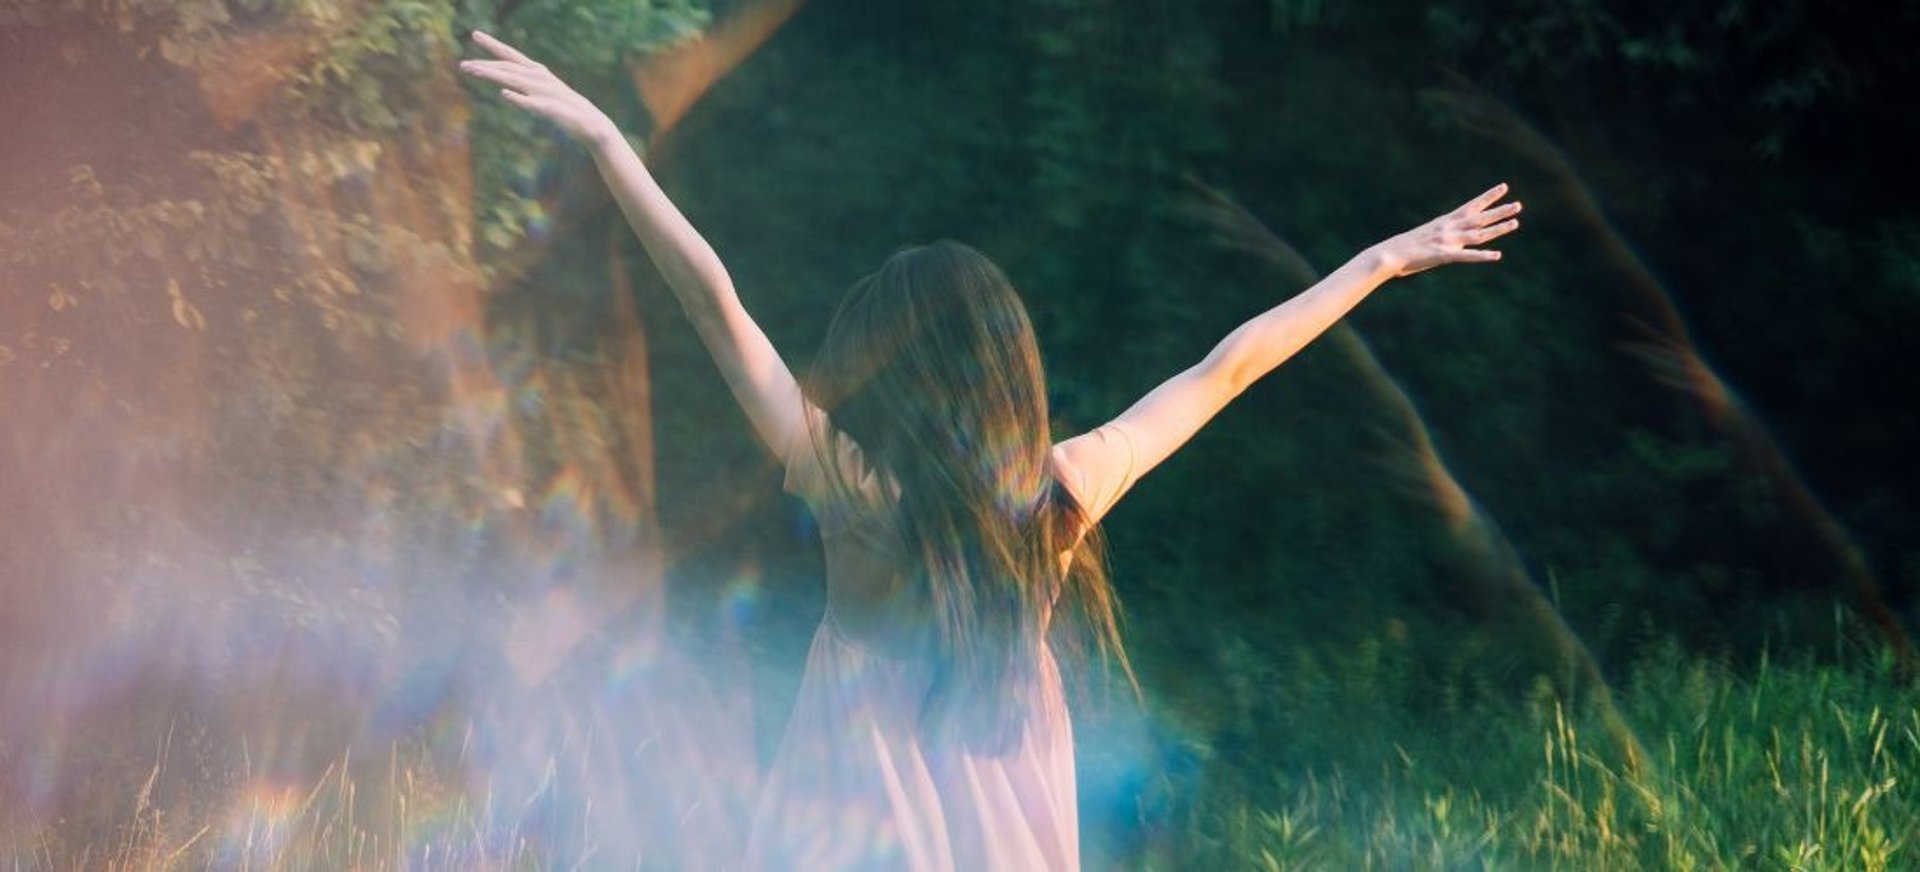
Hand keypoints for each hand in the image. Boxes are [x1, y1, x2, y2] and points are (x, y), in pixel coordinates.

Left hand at [459, 31, 619, 148]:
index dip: (493, 45)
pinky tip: (505, 95)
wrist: (592, 124)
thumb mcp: (542, 96)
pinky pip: (533, 104)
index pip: (511, 56)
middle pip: (508, 68)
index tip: (474, 34)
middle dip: (485, 65)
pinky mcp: (552, 109)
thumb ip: (524, 90)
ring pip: (515, 81)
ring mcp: (545, 93)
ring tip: (475, 72)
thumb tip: (504, 90)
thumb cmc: (565, 110)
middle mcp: (540, 78)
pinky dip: (520, 99)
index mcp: (537, 73)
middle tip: (462, 65)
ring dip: (494, 76)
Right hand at [1372, 183, 1521, 277]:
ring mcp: (1447, 241)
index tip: (1504, 188)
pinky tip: (1497, 255)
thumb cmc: (1405, 246)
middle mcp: (1449, 228)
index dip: (1488, 197)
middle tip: (1518, 205)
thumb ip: (1441, 234)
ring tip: (1515, 223)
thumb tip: (1449, 234)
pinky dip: (1483, 256)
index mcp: (1445, 221)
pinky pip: (1467, 256)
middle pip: (1480, 218)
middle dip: (1500, 211)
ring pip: (1478, 233)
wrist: (1389, 253)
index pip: (1471, 206)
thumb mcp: (1426, 235)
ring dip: (1498, 228)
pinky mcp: (1443, 255)